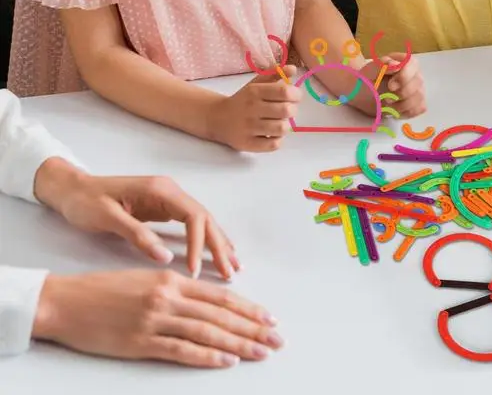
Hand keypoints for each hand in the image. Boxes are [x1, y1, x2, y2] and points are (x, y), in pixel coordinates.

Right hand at [33, 270, 281, 367]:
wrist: (67, 301)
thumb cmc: (105, 290)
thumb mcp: (146, 280)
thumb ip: (178, 290)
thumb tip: (208, 302)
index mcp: (172, 279)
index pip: (220, 296)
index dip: (247, 308)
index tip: (269, 317)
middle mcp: (169, 296)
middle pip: (220, 314)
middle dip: (252, 327)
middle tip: (277, 338)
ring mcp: (155, 319)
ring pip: (207, 331)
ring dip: (238, 343)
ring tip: (261, 351)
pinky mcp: (141, 342)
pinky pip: (181, 350)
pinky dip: (207, 356)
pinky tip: (226, 361)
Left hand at [35, 161, 237, 279]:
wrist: (72, 189)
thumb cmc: (86, 202)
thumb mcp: (107, 218)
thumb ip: (137, 235)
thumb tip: (166, 257)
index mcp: (161, 190)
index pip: (193, 216)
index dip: (199, 244)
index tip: (195, 271)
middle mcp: (171, 192)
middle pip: (205, 218)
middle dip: (219, 245)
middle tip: (231, 272)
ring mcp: (170, 199)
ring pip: (204, 221)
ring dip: (219, 243)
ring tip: (233, 266)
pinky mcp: (165, 209)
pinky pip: (194, 224)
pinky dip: (207, 238)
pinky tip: (218, 250)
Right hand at [205, 66, 300, 151]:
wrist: (217, 118)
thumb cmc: (243, 100)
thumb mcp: (256, 84)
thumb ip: (275, 74)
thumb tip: (293, 68)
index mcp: (255, 91)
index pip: (284, 92)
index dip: (296, 94)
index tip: (295, 96)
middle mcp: (251, 109)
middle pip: (286, 110)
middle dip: (292, 110)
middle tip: (287, 110)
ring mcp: (249, 128)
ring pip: (281, 128)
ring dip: (285, 125)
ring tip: (279, 122)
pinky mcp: (247, 144)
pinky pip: (273, 145)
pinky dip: (278, 140)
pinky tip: (272, 134)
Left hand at [361, 53, 425, 116]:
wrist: (362, 94)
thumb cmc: (367, 79)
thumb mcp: (370, 70)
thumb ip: (381, 65)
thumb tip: (395, 64)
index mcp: (403, 61)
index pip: (412, 64)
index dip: (404, 76)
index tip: (391, 86)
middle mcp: (414, 73)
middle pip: (418, 82)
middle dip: (402, 93)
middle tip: (386, 99)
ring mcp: (417, 88)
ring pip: (419, 97)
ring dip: (403, 105)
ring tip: (388, 105)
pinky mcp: (417, 102)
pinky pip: (420, 108)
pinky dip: (407, 112)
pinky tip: (395, 111)